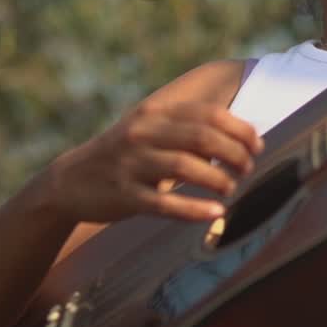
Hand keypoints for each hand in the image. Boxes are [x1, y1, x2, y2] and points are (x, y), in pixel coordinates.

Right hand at [47, 100, 262, 222]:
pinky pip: (165, 204)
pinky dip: (194, 210)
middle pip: (201, 137)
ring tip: (231, 189)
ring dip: (217, 179)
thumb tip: (242, 137)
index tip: (257, 145)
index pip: (208, 114)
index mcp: (153, 113)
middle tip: (248, 169)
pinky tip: (216, 214)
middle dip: (234, 153)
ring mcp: (131, 164)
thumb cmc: (123, 156)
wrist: (69, 181)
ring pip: (185, 168)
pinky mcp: (124, 195)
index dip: (240, 129)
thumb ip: (186, 129)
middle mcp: (142, 133)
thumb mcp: (149, 131)